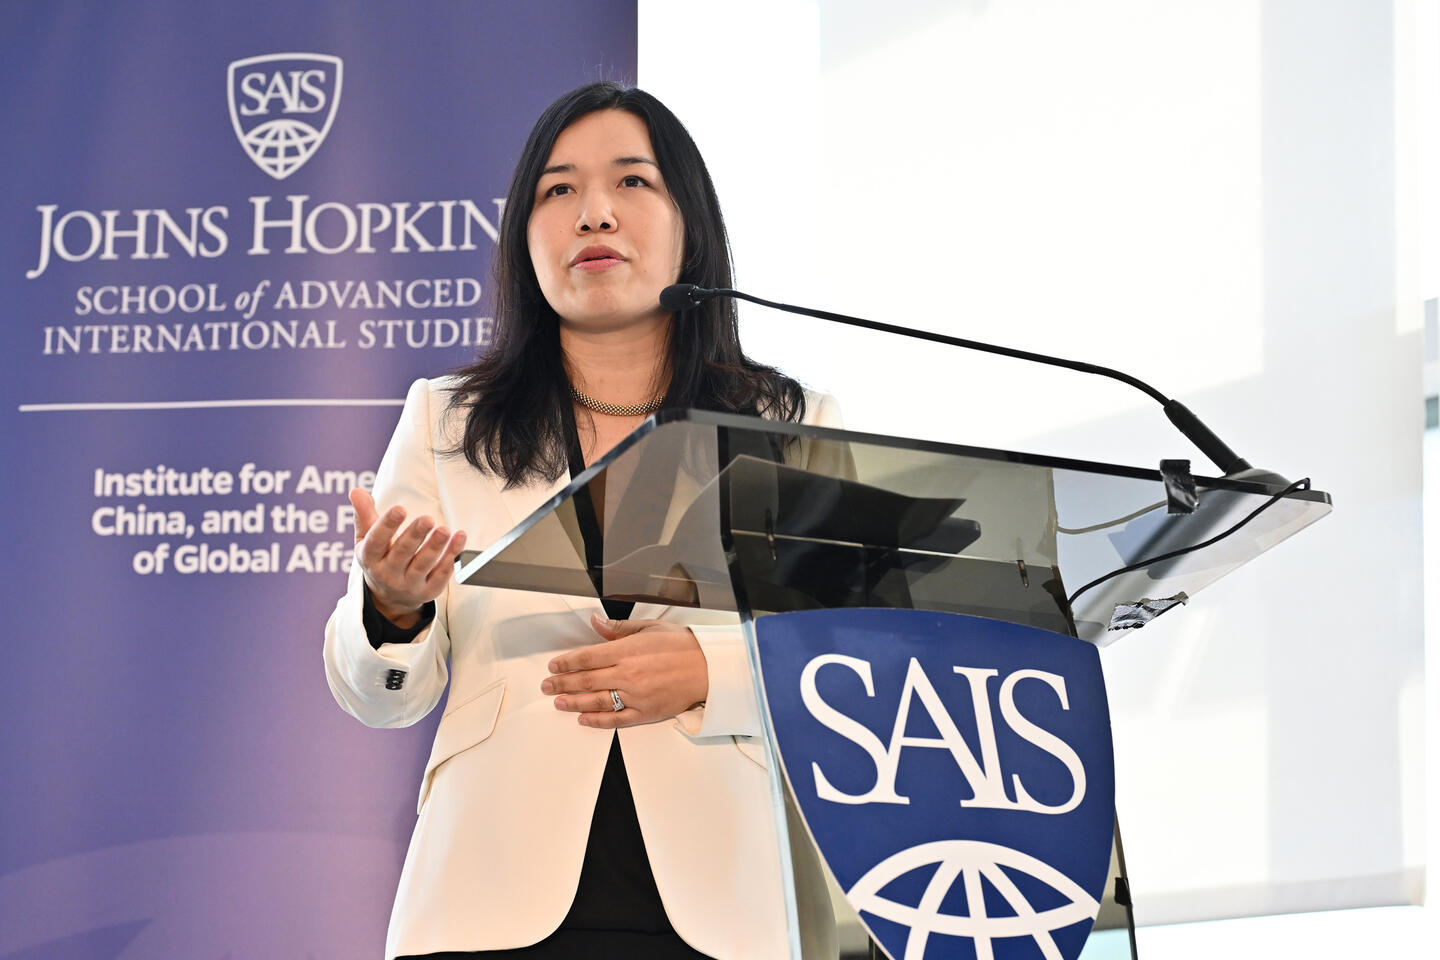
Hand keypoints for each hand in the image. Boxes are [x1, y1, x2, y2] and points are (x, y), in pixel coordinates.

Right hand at [350, 488, 466, 627]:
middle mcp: (388, 574)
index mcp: (370, 558)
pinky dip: (452, 556)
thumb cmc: (379, 557)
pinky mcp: (428, 591)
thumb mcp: (366, 539)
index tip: (399, 509)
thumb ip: (364, 515)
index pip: (376, 541)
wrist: (390, 596)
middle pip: (402, 553)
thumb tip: (356, 491)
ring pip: (423, 565)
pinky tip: (459, 538)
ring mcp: (409, 584)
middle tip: (427, 519)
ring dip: (435, 547)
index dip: (387, 526)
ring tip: (444, 530)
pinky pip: (442, 574)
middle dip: (415, 536)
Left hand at [542, 614, 708, 727]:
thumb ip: (619, 628)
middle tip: (547, 685)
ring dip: (573, 702)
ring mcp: (636, 696)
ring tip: (558, 702)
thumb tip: (595, 622)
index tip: (553, 665)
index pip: (587, 657)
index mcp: (627, 651)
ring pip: (596, 701)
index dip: (566, 662)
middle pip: (586, 680)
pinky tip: (584, 718)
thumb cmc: (684, 646)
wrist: (710, 668)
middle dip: (562, 683)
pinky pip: (616, 719)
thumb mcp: (650, 627)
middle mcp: (628, 674)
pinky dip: (598, 720)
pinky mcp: (646, 712)